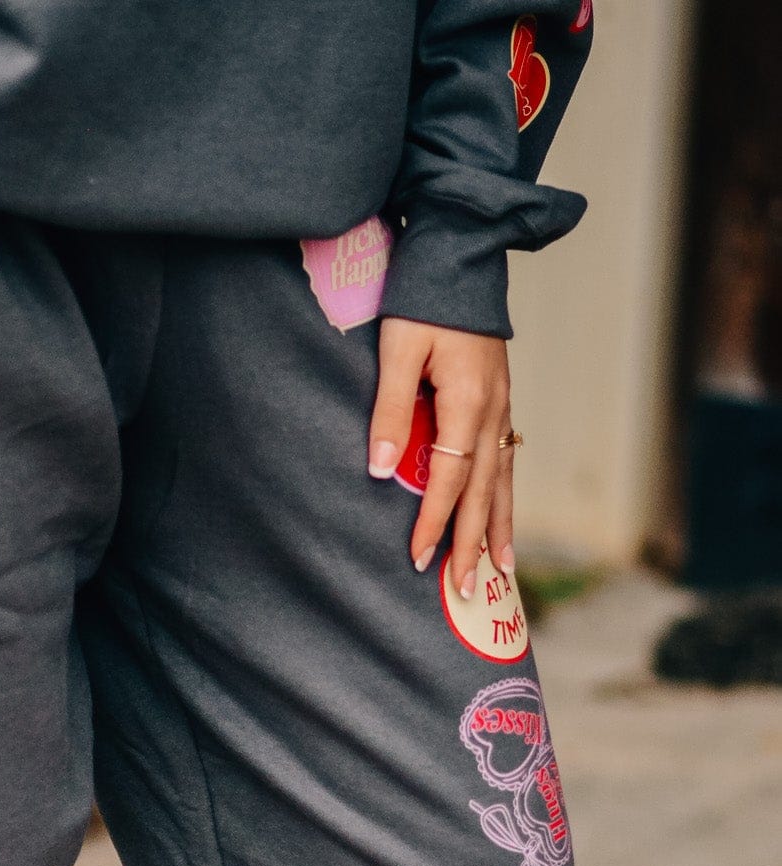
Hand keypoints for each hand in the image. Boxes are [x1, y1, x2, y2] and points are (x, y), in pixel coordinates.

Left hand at [368, 318, 513, 600]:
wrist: (462, 256)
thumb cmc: (423, 299)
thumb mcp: (397, 349)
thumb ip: (389, 410)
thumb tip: (379, 470)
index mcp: (466, 402)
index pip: (449, 478)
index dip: (434, 522)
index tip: (419, 559)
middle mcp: (492, 413)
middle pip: (483, 492)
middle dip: (472, 544)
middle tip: (467, 591)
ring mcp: (501, 409)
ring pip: (502, 481)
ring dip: (500, 528)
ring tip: (501, 570)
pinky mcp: (500, 403)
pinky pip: (505, 463)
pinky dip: (504, 497)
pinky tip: (502, 518)